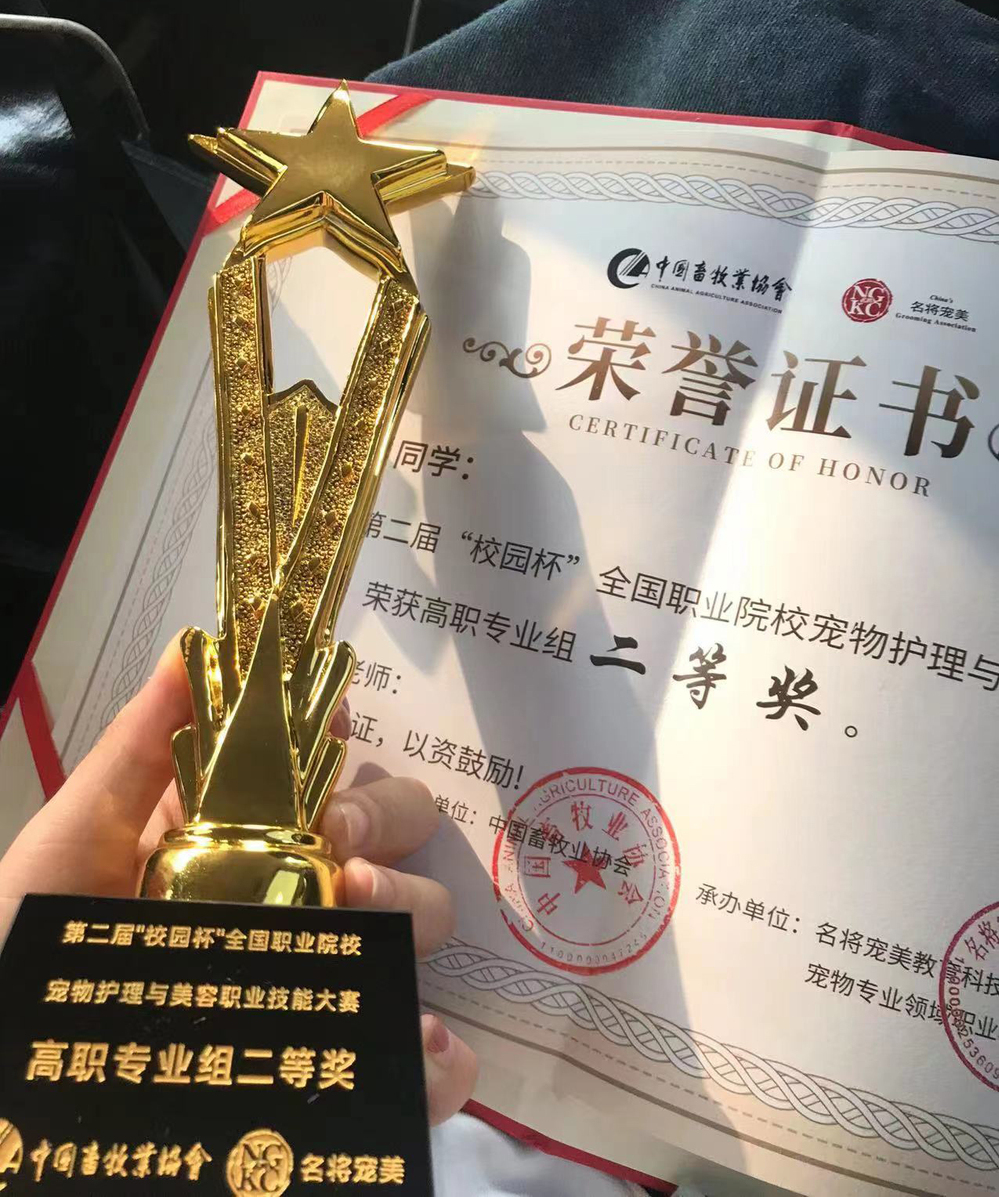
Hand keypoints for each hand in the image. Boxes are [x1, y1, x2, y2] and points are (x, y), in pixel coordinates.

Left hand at [0, 637, 477, 1123]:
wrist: (27, 1062)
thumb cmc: (40, 931)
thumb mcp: (78, 837)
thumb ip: (137, 748)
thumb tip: (192, 642)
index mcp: (241, 824)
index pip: (323, 758)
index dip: (343, 731)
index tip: (334, 725)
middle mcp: (296, 883)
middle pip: (394, 824)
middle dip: (386, 816)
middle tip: (340, 843)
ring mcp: (323, 962)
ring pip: (421, 913)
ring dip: (412, 905)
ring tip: (361, 916)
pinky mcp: (336, 1047)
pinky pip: (414, 1046)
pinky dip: (438, 1048)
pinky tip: (421, 1042)